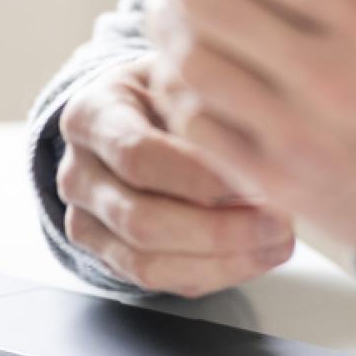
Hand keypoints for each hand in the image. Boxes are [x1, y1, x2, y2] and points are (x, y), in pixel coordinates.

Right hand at [55, 56, 295, 296]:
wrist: (133, 114)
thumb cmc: (166, 91)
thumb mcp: (182, 75)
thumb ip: (208, 104)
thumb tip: (265, 145)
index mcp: (90, 115)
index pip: (138, 154)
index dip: (200, 175)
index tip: (259, 178)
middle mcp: (76, 172)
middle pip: (140, 219)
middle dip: (218, 229)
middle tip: (279, 220)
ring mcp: (85, 220)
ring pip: (147, 261)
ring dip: (221, 259)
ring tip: (277, 242)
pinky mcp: (105, 257)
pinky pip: (158, 280)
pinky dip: (213, 273)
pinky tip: (255, 255)